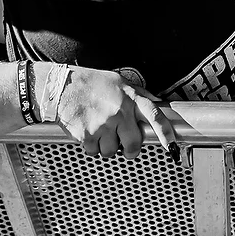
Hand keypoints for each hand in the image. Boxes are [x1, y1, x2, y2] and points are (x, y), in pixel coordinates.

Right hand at [52, 63, 180, 158]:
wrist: (63, 87)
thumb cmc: (93, 83)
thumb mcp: (120, 83)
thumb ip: (140, 95)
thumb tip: (157, 104)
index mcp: (131, 98)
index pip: (154, 116)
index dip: (165, 132)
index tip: (171, 145)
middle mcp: (120, 112)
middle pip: (134, 143)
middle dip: (130, 149)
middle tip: (125, 146)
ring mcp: (103, 124)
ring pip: (112, 151)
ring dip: (107, 146)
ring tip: (101, 131)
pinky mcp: (87, 135)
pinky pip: (94, 152)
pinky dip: (92, 147)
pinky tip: (88, 132)